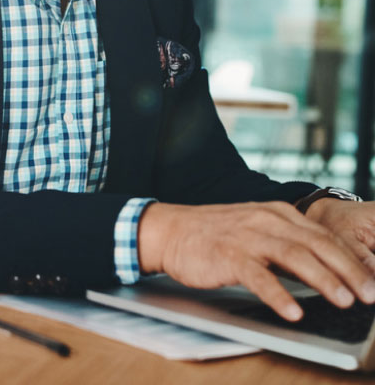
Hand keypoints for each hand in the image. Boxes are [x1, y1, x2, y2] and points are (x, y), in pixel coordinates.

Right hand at [137, 201, 374, 321]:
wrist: (171, 230)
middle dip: (349, 270)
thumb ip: (289, 243)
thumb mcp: (257, 229)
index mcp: (277, 213)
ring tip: (344, 301)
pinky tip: (293, 312)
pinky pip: (258, 276)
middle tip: (370, 294)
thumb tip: (329, 270)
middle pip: (316, 244)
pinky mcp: (228, 255)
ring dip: (323, 279)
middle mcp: (266, 220)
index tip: (373, 280)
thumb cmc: (216, 235)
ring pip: (294, 255)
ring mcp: (247, 236)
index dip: (352, 259)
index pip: (324, 235)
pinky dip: (278, 294)